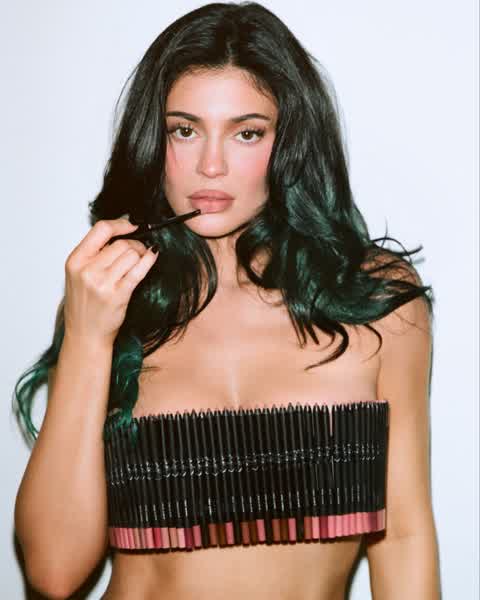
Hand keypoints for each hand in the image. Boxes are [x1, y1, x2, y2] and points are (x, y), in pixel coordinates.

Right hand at [63, 217, 158, 346]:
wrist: (85, 334)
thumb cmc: (84, 304)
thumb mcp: (78, 274)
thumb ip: (95, 253)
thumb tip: (122, 230)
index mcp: (75, 261)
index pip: (100, 229)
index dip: (120, 224)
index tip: (131, 225)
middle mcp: (87, 271)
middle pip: (121, 243)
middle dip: (135, 243)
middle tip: (139, 249)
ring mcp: (103, 284)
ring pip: (132, 254)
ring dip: (141, 254)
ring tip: (141, 258)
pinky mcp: (118, 295)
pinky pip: (139, 270)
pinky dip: (149, 260)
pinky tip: (153, 256)